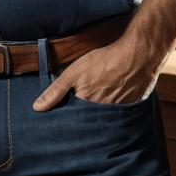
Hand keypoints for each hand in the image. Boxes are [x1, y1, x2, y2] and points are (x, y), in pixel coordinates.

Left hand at [32, 37, 160, 110]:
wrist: (139, 55)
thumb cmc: (105, 61)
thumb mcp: (74, 72)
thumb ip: (56, 91)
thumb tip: (37, 108)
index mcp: (86, 107)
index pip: (74, 120)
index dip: (70, 116)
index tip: (65, 115)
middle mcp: (102, 115)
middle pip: (90, 119)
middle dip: (86, 115)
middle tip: (86, 101)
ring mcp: (119, 112)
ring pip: (105, 116)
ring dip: (102, 111)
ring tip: (101, 96)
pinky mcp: (132, 107)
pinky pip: (121, 112)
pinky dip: (117, 106)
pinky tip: (116, 94)